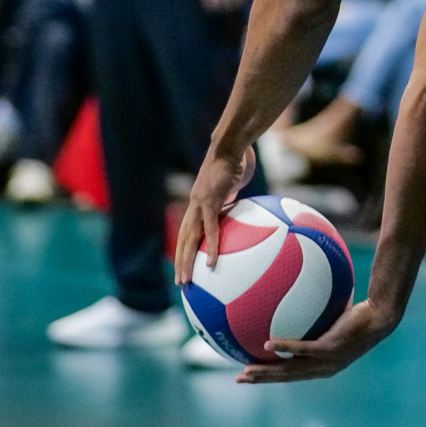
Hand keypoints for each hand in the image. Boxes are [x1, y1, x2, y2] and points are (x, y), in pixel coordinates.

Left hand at [174, 144, 253, 284]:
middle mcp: (195, 204)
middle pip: (183, 239)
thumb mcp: (236, 183)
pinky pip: (211, 230)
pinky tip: (212, 264)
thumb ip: (235, 197)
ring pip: (190, 239)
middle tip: (180, 283)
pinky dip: (212, 248)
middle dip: (180, 261)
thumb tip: (245, 206)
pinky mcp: (210, 202)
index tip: (186, 265)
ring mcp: (200, 203)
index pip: (189, 230)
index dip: (186, 248)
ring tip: (185, 281)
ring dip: (186, 262)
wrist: (231, 144)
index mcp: (200, 202)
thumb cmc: (237, 159)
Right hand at [235, 298, 398, 383]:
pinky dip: (284, 348)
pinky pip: (303, 349)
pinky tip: (267, 344)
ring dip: (267, 371)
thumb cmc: (359, 315)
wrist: (380, 317)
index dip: (270, 377)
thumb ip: (315, 313)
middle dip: (262, 379)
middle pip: (286, 377)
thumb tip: (298, 295)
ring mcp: (326, 361)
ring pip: (291, 370)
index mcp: (321, 365)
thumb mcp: (333, 316)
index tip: (250, 375)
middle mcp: (323, 368)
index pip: (291, 375)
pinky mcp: (330, 348)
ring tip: (247, 370)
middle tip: (240, 379)